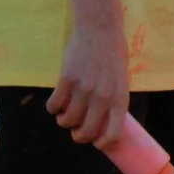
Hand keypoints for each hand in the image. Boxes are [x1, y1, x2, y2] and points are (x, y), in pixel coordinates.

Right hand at [48, 25, 130, 148]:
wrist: (101, 30)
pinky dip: (53, 108)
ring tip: (67, 112)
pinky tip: (58, 101)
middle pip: (85, 133)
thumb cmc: (113, 56)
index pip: (113, 134)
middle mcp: (102, 97)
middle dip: (79, 136)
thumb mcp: (121, 80)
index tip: (97, 142)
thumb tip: (103, 124)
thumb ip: (113, 101)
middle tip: (78, 129)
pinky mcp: (66, 80)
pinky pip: (53, 106)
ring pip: (67, 121)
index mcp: (119, 98)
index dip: (104, 143)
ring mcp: (83, 89)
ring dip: (64, 121)